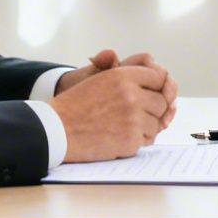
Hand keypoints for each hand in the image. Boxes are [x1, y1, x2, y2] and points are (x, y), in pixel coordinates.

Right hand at [57, 49, 179, 132]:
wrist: (56, 129)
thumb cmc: (75, 106)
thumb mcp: (101, 80)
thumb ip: (129, 80)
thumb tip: (161, 83)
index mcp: (123, 75)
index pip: (158, 77)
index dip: (155, 88)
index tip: (150, 96)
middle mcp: (132, 94)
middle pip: (161, 102)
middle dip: (151, 111)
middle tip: (133, 116)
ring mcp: (133, 118)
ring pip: (156, 123)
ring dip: (144, 128)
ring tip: (120, 128)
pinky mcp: (130, 139)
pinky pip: (146, 141)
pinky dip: (134, 142)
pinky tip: (116, 139)